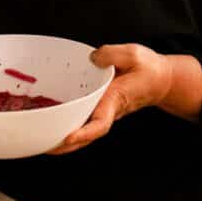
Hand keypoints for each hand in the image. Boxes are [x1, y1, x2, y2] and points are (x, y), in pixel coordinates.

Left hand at [48, 44, 173, 154]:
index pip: (100, 123)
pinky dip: (67, 129)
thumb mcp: (133, 54)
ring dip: (63, 142)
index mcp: (116, 100)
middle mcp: (108, 111)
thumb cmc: (148, 69)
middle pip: (86, 136)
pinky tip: (50, 127)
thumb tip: (92, 58)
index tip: (68, 137)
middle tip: (42, 146)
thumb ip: (111, 54)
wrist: (161, 80)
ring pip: (83, 134)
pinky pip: (83, 124)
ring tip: (40, 143)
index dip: (84, 133)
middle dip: (64, 145)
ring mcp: (104, 113)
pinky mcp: (100, 109)